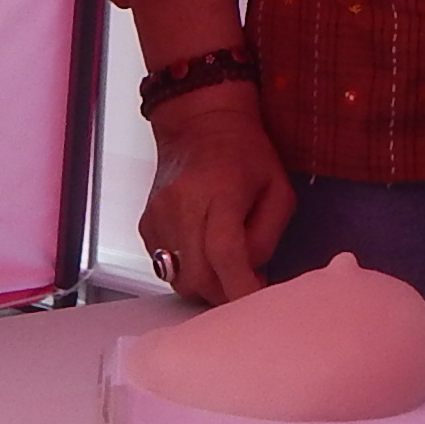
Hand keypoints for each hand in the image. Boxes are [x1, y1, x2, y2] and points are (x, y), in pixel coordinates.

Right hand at [137, 90, 295, 305]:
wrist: (199, 123)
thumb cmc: (246, 153)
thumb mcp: (278, 188)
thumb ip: (268, 236)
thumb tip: (250, 272)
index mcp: (221, 193)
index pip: (225, 253)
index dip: (240, 287)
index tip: (256, 300)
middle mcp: (183, 207)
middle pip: (198, 276)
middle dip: (224, 292)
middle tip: (243, 281)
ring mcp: (159, 217)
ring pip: (179, 278)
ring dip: (205, 284)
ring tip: (224, 266)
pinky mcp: (145, 225)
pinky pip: (164, 266)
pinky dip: (187, 270)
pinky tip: (202, 252)